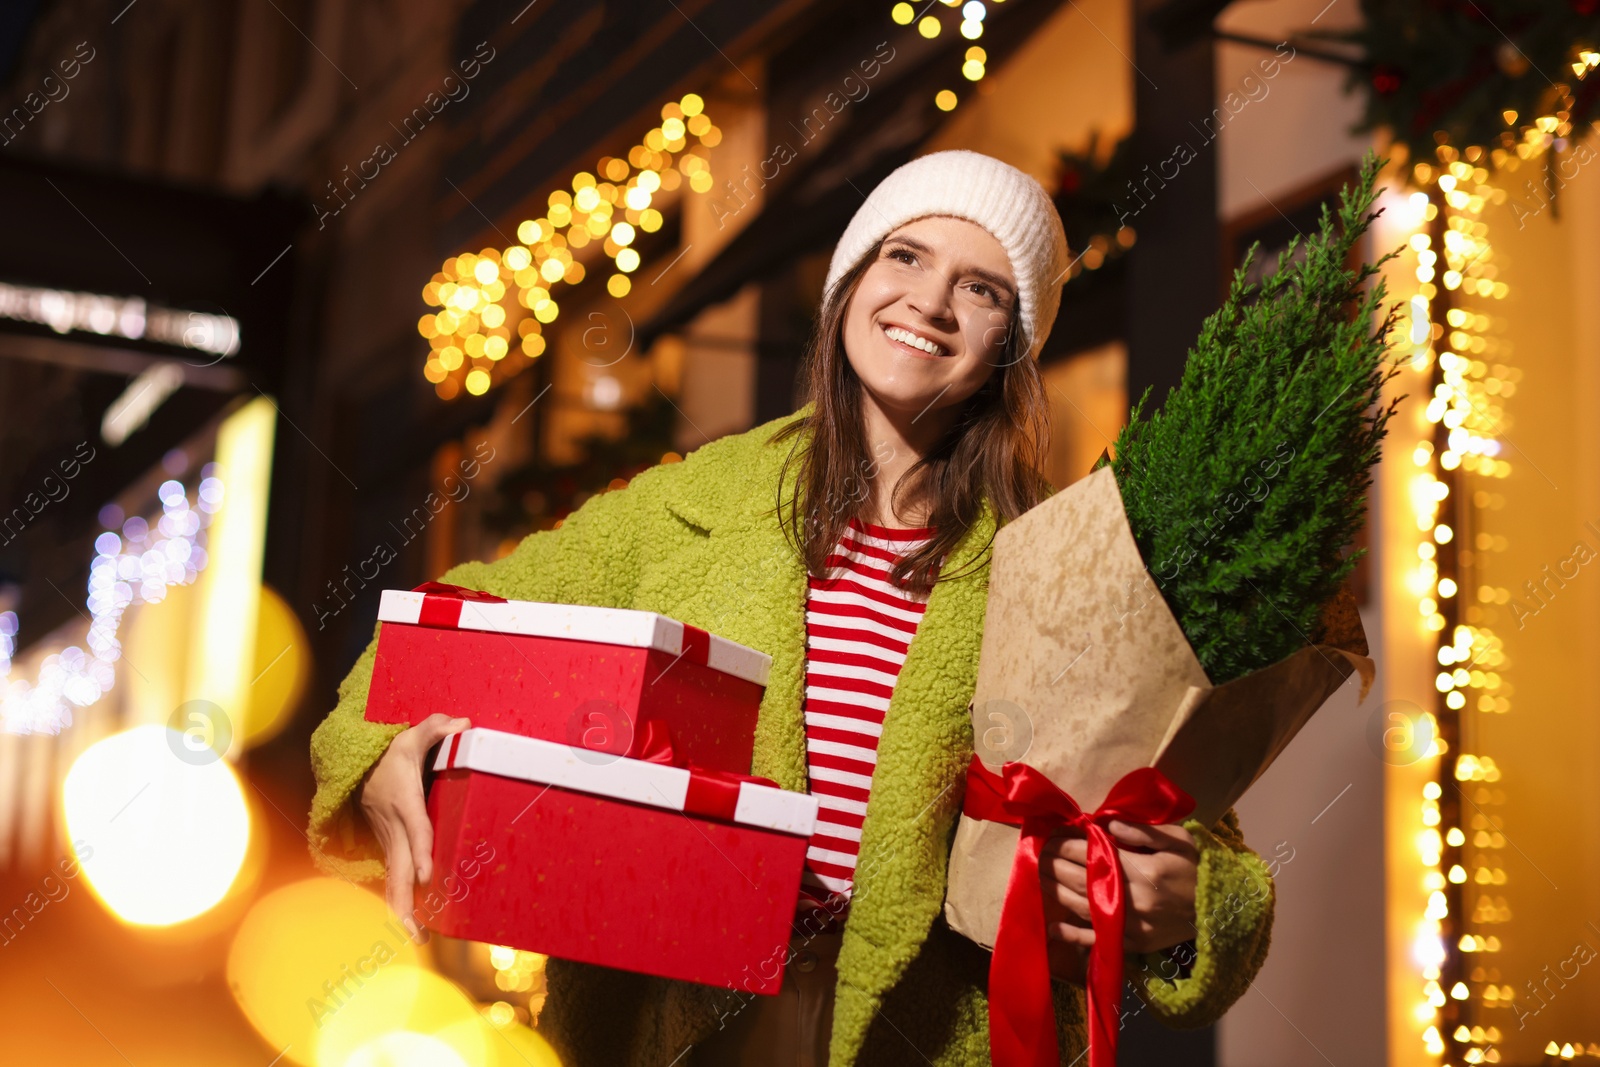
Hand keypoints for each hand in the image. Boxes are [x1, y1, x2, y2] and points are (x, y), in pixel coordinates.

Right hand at [356, 713, 469, 942]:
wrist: (353, 764)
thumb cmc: (388, 753)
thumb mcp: (411, 736)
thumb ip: (436, 729)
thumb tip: (464, 723)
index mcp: (403, 801)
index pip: (415, 828)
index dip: (421, 851)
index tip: (429, 875)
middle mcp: (393, 826)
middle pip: (398, 868)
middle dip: (405, 902)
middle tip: (416, 932)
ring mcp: (388, 839)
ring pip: (393, 879)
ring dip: (401, 910)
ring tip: (418, 939)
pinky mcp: (388, 845)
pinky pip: (394, 876)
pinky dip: (399, 900)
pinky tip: (411, 923)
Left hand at [1040, 820, 1198, 956]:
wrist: (1222, 911)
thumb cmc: (1199, 870)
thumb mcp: (1179, 840)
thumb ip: (1142, 831)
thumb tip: (1107, 822)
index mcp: (1141, 870)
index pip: (1091, 853)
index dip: (1066, 843)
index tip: (1051, 834)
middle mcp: (1131, 900)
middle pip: (1079, 878)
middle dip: (1054, 864)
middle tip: (1036, 852)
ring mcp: (1130, 925)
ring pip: (1081, 906)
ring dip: (1055, 891)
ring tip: (1038, 877)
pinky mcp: (1133, 944)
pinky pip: (1096, 939)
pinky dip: (1072, 935)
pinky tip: (1052, 928)